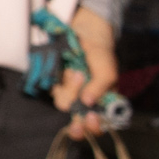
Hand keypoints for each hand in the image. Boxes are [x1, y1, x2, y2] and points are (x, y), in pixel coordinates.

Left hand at [55, 6, 121, 136]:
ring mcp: (67, 92)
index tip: (91, 120)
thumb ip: (102, 85)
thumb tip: (88, 102)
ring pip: (64, 103)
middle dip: (78, 126)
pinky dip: (60, 82)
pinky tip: (69, 71)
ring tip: (78, 73)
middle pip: (79, 122)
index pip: (98, 124)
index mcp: (101, 103)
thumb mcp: (107, 69)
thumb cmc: (99, 53)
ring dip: (71, 91)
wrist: (82, 31)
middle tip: (77, 123)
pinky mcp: (52, 83)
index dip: (95, 128)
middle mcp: (83, 101)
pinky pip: (52, 89)